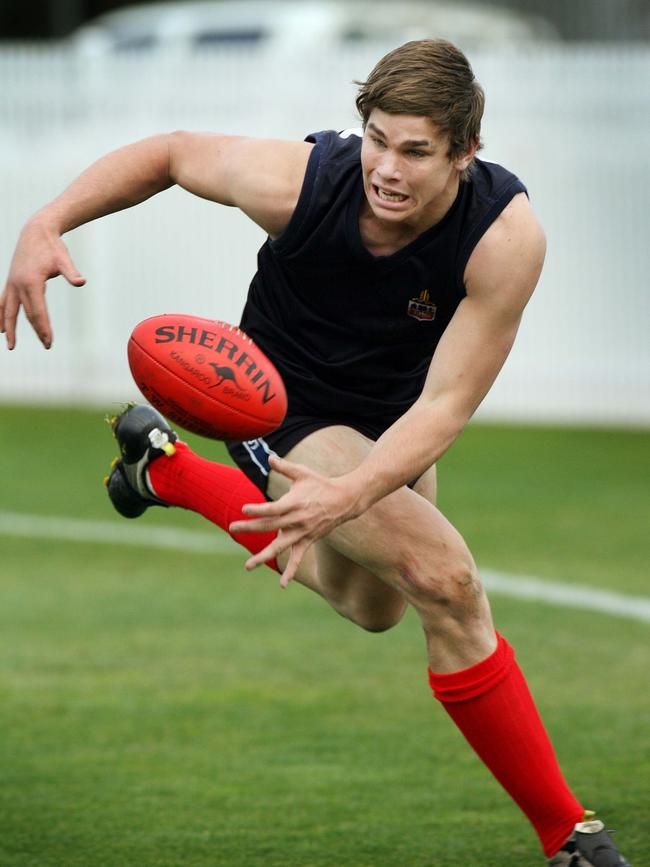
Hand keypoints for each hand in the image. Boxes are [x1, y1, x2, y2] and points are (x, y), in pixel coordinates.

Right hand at [1, 218, 85, 348]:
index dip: (43, 328)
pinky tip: (1, 327)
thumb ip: (71, 273)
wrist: (36, 231)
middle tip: (47, 345)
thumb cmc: (52, 247)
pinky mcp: (10, 281)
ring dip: (9, 328)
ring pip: (9, 310)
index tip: (49, 342)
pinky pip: (3, 302)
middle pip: (26, 314)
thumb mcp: (64, 259)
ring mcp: (12, 283)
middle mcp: (18, 284)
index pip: (38, 312)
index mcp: (31, 282)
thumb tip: (82, 282)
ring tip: (11, 345)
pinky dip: (1, 314)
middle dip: (36, 331)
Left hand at [229, 454, 361, 587]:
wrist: (345, 500)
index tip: (243, 509)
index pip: (273, 509)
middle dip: (249, 528)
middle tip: (231, 529)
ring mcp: (302, 532)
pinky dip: (290, 571)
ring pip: (280, 547)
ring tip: (247, 566)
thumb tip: (269, 456)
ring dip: (263, 557)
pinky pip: (298, 558)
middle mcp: (297, 520)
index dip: (258, 509)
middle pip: (270, 527)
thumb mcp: (303, 473)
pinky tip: (282, 584)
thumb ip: (284, 467)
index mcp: (294, 503)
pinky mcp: (307, 540)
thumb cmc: (321, 484)